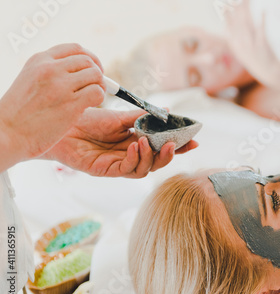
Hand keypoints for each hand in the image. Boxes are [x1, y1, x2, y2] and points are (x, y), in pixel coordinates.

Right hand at [0, 44, 104, 170]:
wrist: (7, 134)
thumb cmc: (20, 113)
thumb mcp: (30, 80)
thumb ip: (52, 72)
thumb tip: (83, 72)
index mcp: (39, 60)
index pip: (75, 48)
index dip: (90, 58)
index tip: (92, 70)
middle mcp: (50, 69)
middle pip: (88, 61)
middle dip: (97, 73)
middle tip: (95, 87)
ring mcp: (60, 86)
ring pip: (96, 75)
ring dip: (100, 86)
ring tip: (92, 98)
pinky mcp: (70, 104)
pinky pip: (97, 92)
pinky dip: (99, 98)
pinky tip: (89, 106)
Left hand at [42, 108, 198, 177]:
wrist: (62, 124)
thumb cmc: (87, 120)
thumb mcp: (119, 116)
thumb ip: (142, 118)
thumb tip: (167, 113)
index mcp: (136, 141)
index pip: (162, 145)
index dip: (179, 144)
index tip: (194, 139)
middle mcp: (131, 154)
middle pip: (158, 161)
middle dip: (171, 154)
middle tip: (176, 144)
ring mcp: (120, 164)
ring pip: (146, 169)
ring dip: (151, 156)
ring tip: (147, 141)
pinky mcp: (107, 170)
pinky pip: (128, 170)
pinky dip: (135, 158)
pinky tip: (134, 146)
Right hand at [225, 0, 279, 86]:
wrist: (267, 72)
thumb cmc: (254, 58)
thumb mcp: (241, 49)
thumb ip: (235, 35)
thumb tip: (229, 20)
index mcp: (235, 44)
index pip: (229, 25)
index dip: (226, 13)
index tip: (224, 5)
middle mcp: (241, 43)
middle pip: (237, 21)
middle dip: (236, 8)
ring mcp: (251, 44)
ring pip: (247, 23)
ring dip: (246, 10)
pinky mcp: (263, 44)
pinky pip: (262, 30)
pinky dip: (263, 20)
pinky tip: (264, 10)